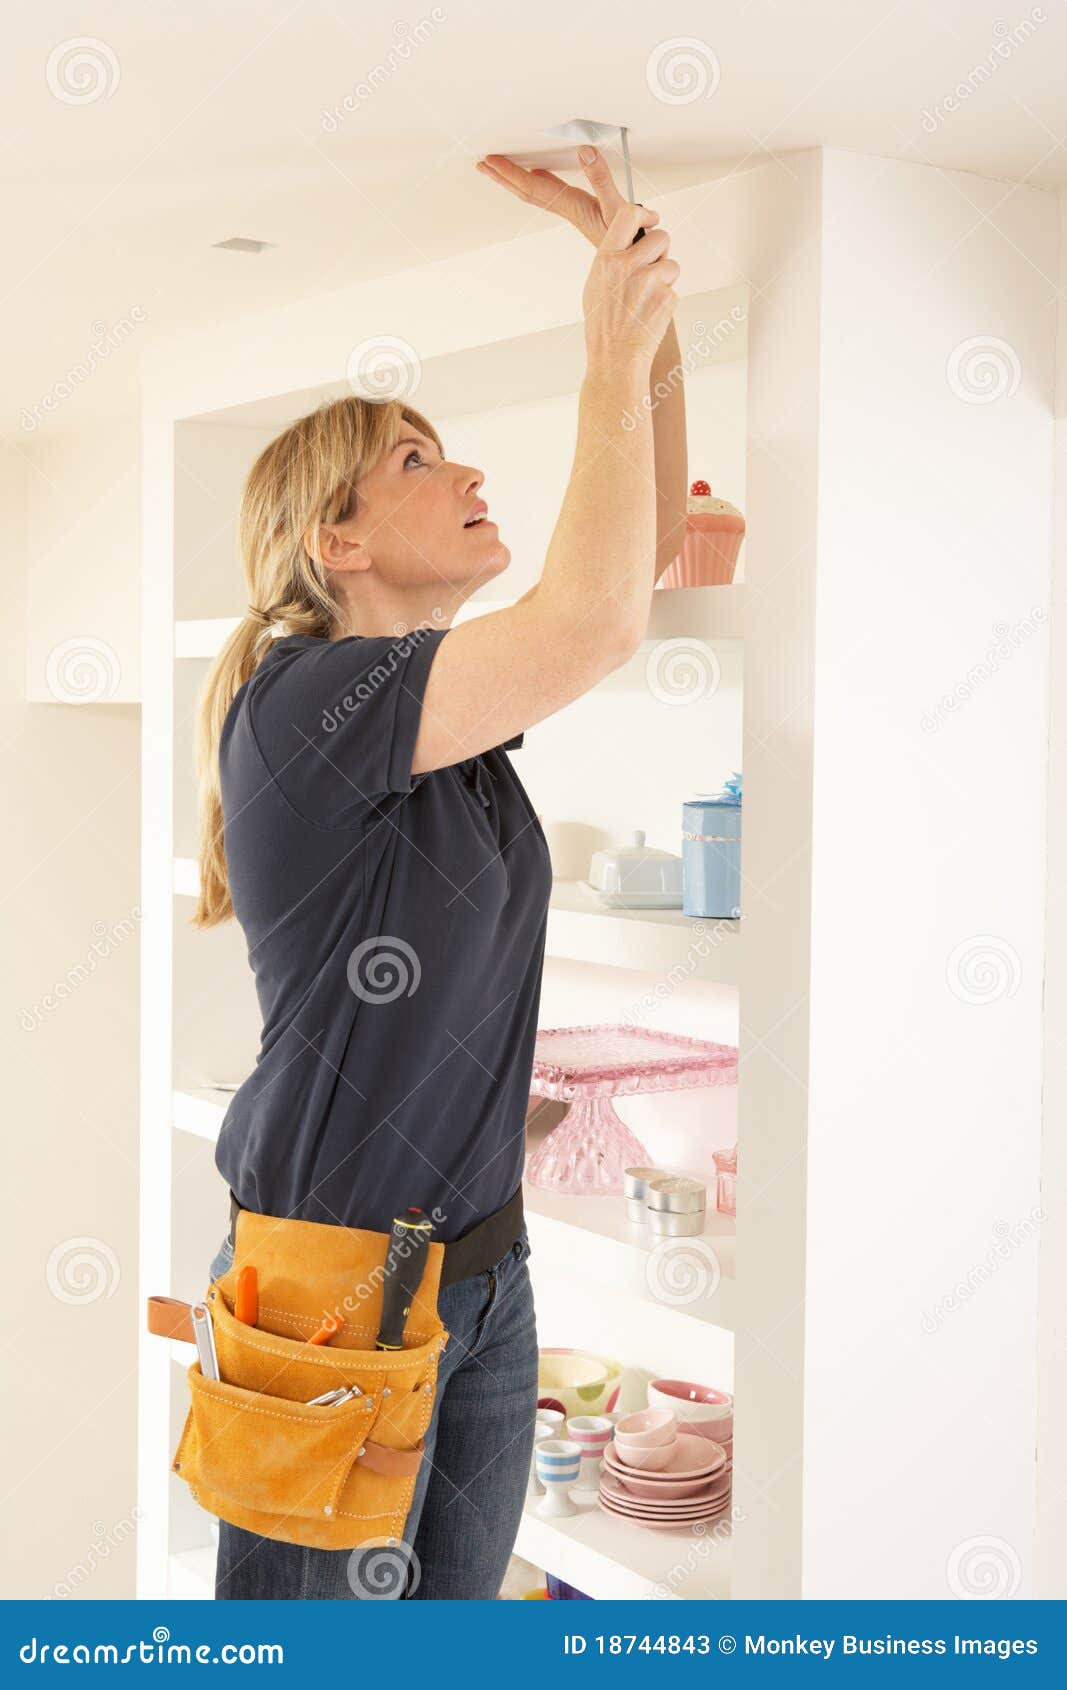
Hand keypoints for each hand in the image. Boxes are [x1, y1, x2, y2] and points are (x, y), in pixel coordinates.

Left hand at [475, 145, 654, 248]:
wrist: (636, 267)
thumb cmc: (630, 243)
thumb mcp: (618, 209)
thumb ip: (602, 179)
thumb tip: (585, 153)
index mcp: (572, 205)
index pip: (534, 186)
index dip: (511, 172)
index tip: (492, 160)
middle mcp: (568, 208)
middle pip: (527, 191)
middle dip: (503, 177)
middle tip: (482, 164)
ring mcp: (573, 210)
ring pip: (536, 193)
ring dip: (515, 181)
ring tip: (498, 169)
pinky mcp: (581, 211)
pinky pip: (549, 194)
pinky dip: (536, 182)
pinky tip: (536, 176)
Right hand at [581, 203, 678, 364]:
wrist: (615, 357)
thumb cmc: (604, 327)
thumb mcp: (595, 285)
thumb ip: (612, 259)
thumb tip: (626, 242)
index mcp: (607, 259)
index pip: (628, 216)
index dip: (644, 213)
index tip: (651, 218)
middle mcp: (628, 266)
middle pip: (661, 237)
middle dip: (661, 250)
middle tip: (653, 266)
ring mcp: (649, 282)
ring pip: (671, 264)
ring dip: (666, 277)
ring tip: (648, 297)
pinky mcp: (666, 298)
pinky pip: (674, 289)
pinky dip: (666, 299)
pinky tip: (650, 313)